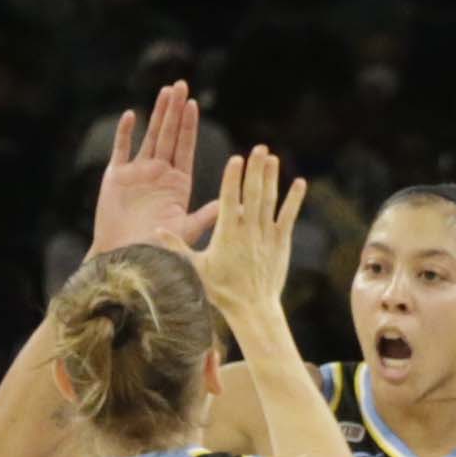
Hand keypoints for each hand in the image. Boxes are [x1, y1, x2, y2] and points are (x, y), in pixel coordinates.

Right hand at [91, 82, 206, 254]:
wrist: (125, 257)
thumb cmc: (158, 248)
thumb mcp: (187, 229)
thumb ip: (207, 215)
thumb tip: (238, 205)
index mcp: (177, 183)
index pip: (185, 147)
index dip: (188, 126)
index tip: (194, 104)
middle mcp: (159, 173)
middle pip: (168, 136)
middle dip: (174, 111)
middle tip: (181, 85)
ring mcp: (138, 173)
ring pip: (149, 137)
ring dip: (156, 115)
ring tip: (164, 92)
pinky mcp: (116, 176)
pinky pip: (121, 149)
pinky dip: (126, 133)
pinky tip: (132, 115)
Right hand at [190, 139, 304, 337]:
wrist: (253, 308)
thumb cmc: (222, 290)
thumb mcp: (195, 268)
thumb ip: (176, 246)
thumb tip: (155, 230)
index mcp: (227, 233)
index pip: (229, 199)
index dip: (233, 178)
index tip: (236, 158)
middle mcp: (248, 230)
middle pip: (252, 193)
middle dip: (255, 169)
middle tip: (259, 147)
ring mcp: (267, 235)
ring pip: (270, 200)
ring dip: (272, 178)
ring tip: (273, 157)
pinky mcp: (281, 242)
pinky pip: (289, 216)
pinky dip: (295, 199)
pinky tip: (300, 182)